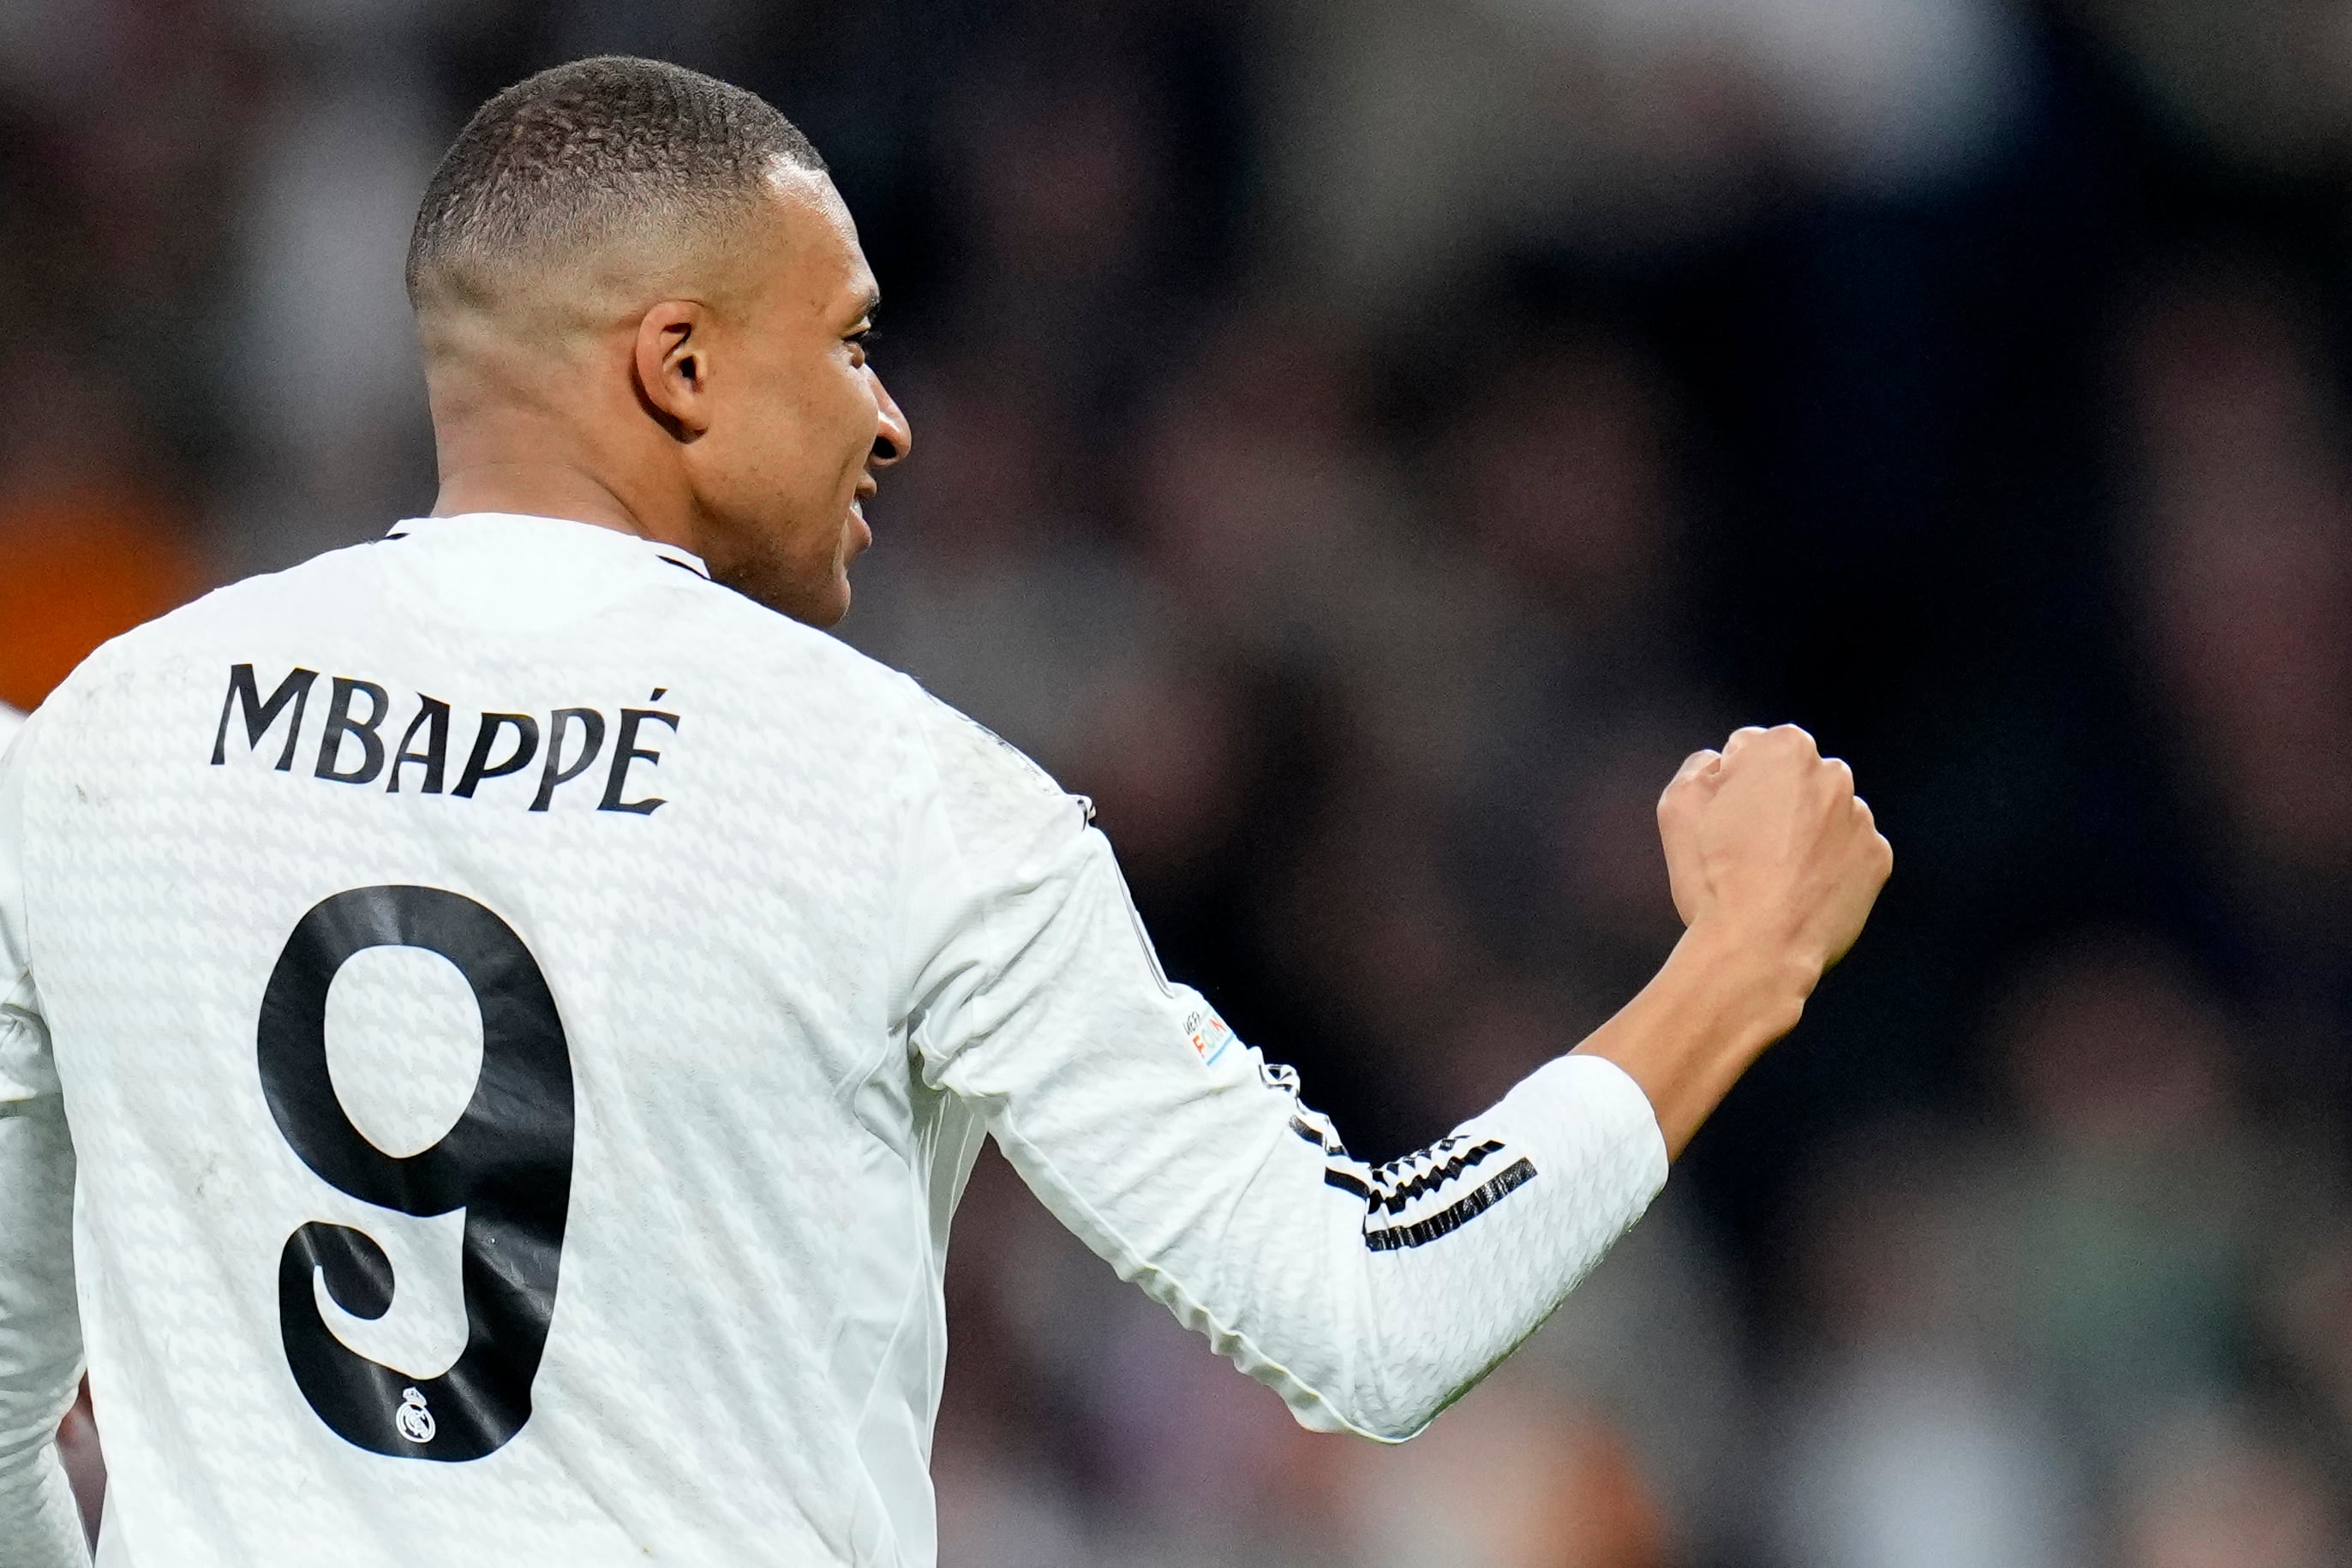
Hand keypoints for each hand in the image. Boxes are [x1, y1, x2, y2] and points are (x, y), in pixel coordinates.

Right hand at [1656, 725, 1891, 986]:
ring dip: (1802, 835)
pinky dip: (1827, 867)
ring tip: (1772, 879)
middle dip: (1772, 804)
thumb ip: (1700, 766)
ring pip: (1823, 817)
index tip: (1722, 824)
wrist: (1759, 949)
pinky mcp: (1877, 860)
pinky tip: (1800, 893)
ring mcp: (1861, 819)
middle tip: (1745, 851)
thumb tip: (1721, 764)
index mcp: (1786, 747)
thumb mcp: (1677, 805)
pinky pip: (1847, 854)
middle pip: (1792, 781)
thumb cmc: (1713, 875)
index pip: (1749, 750)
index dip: (1728, 787)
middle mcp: (1834, 774)